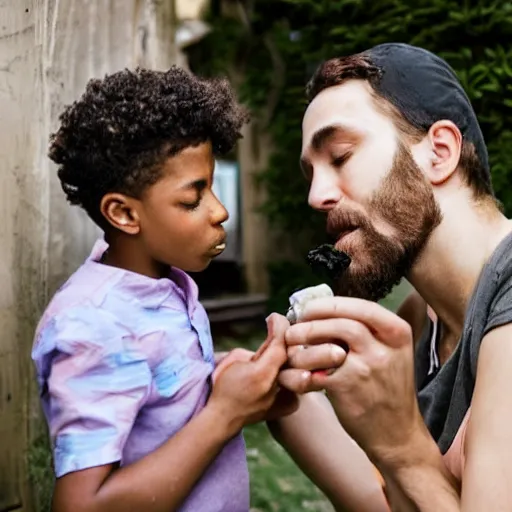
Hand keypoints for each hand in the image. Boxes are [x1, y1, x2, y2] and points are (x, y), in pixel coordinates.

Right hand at [208, 313, 294, 434]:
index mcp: (260, 373)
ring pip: (300, 368)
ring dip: (296, 356)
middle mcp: (276, 387)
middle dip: (289, 340)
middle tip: (283, 330)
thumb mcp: (235, 359)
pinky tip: (290, 366)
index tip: (274, 317)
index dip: (279, 326)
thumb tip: (277, 340)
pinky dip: (296, 372)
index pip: (280, 343)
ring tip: (286, 350)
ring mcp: (284, 399)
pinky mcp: (289, 405)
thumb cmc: (224, 385)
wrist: (224, 418)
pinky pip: (299, 382)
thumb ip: (259, 349)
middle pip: (294, 355)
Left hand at [281, 296, 427, 467]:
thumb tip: (324, 308)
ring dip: (302, 346)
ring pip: (327, 345)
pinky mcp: (347, 388)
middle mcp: (385, 348)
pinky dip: (297, 372)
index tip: (310, 309)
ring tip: (291, 350)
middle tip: (295, 329)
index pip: (362, 306)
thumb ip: (366, 330)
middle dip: (312, 321)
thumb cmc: (386, 388)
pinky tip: (291, 375)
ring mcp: (367, 368)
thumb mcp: (391, 352)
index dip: (331, 305)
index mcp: (398, 333)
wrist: (397, 434)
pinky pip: (313, 372)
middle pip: (342, 320)